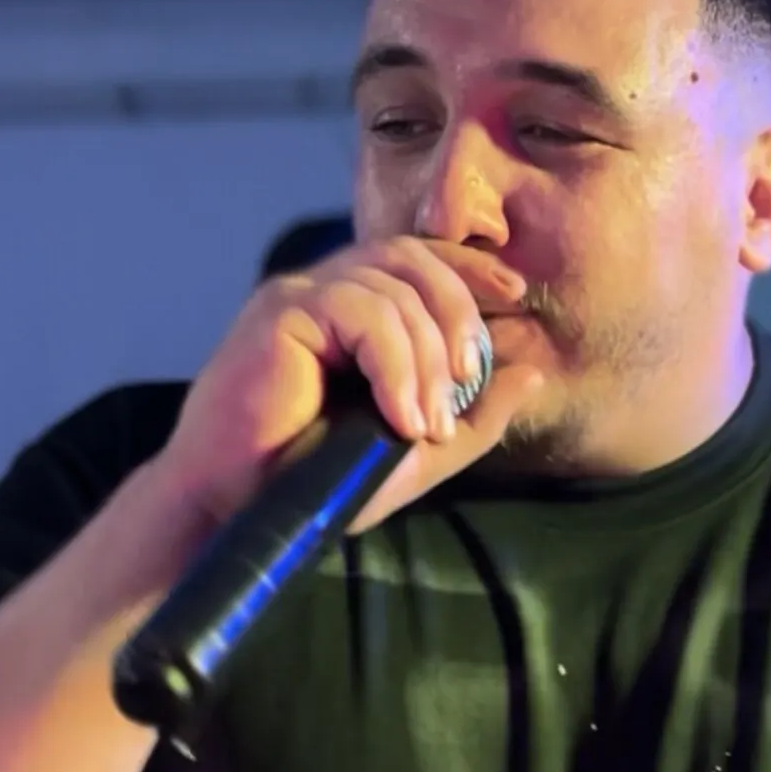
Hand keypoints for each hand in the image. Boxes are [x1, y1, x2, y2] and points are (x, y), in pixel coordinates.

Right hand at [158, 237, 544, 532]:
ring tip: (429, 423)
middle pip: (413, 257)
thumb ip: (473, 417)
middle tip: (471, 377)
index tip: (515, 292)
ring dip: (428, 357)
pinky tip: (400, 417)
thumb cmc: (314, 484)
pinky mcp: (280, 313)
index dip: (470, 265)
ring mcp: (298, 296)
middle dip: (458, 310)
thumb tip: (532, 371)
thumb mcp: (415, 452)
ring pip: (393, 288)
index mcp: (351, 311)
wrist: (239, 514)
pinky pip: (363, 313)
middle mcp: (323, 290)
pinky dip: (396, 364)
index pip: (419, 258)